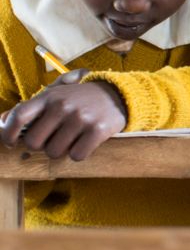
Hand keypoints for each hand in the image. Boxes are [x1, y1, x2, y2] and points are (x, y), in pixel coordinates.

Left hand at [0, 78, 126, 160]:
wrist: (118, 94)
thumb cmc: (82, 97)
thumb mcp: (58, 93)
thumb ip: (34, 106)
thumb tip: (4, 121)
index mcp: (49, 97)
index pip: (19, 115)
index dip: (7, 132)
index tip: (9, 143)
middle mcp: (62, 106)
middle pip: (34, 142)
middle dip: (42, 145)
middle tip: (54, 139)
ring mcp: (80, 118)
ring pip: (55, 152)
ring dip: (62, 151)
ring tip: (72, 139)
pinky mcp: (97, 130)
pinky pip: (77, 156)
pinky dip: (79, 154)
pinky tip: (85, 142)